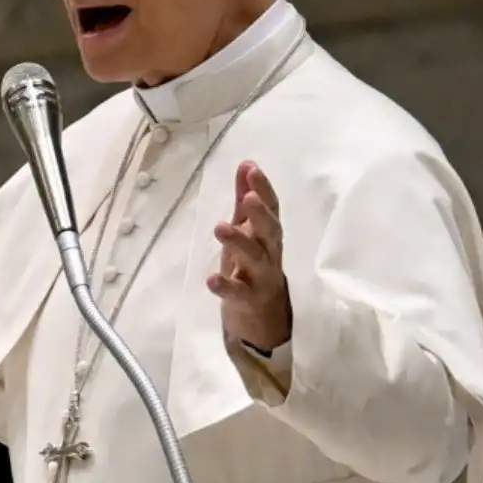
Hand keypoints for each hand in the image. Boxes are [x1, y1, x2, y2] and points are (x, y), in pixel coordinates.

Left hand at [208, 161, 292, 351]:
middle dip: (260, 214)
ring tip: (220, 227)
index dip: (263, 189)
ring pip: (256, 260)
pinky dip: (225, 287)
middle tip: (247, 197)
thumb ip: (245, 200)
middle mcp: (270, 255)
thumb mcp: (247, 232)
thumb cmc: (252, 267)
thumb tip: (246, 163)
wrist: (263, 319)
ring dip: (239, 243)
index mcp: (268, 236)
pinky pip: (238, 294)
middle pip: (270, 233)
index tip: (251, 169)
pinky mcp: (248, 302)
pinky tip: (210, 279)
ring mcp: (261, 279)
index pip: (272, 209)